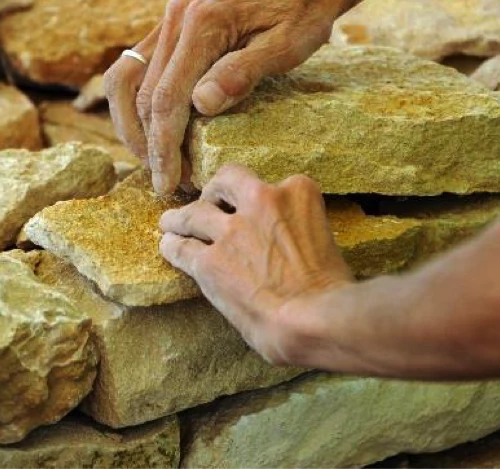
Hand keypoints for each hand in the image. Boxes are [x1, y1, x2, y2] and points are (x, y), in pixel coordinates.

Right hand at [103, 0, 353, 194]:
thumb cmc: (304, 13)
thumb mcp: (286, 47)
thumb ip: (242, 74)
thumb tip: (200, 106)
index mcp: (203, 23)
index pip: (167, 96)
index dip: (164, 146)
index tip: (169, 183)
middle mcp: (175, 18)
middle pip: (138, 93)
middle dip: (146, 144)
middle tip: (165, 182)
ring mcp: (170, 19)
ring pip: (126, 79)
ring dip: (132, 126)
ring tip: (154, 162)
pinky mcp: (172, 25)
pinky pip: (138, 67)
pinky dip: (139, 104)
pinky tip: (157, 132)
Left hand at [158, 164, 354, 363]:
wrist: (316, 319)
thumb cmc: (331, 291)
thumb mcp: (325, 242)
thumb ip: (301, 234)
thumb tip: (290, 251)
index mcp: (298, 194)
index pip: (272, 184)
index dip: (258, 199)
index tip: (252, 209)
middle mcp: (263, 201)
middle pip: (227, 180)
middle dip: (214, 191)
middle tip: (208, 202)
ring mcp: (232, 231)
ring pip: (193, 213)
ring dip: (179, 218)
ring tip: (169, 222)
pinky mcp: (209, 262)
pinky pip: (181, 248)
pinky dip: (173, 247)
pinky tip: (168, 247)